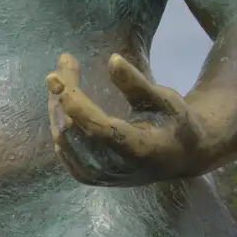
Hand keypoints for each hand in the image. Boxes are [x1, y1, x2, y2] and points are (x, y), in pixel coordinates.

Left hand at [46, 53, 211, 186]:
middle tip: (64, 62)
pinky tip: (61, 100)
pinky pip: (64, 149)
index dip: (74, 104)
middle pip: (75, 131)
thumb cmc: (174, 122)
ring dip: (57, 106)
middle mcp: (115, 167)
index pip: (97, 128)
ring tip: (61, 77)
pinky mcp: (89, 177)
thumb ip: (137, 84)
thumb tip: (113, 59)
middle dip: (62, 96)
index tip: (56, 78)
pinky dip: (58, 122)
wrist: (180, 156)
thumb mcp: (164, 100)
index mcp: (139, 149)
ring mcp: (100, 176)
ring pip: (64, 139)